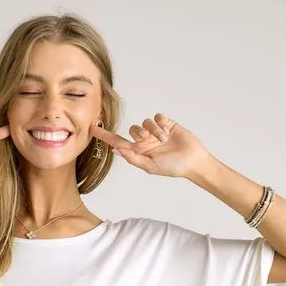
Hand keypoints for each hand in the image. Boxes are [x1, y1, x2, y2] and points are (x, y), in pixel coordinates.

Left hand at [89, 113, 213, 178]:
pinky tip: (168, 132)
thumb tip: (115, 150)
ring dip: (154, 130)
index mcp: (139, 152)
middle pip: (133, 130)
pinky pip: (157, 117)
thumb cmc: (172, 167)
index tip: (92, 129)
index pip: (119, 142)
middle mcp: (145, 141)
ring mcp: (156, 132)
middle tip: (147, 139)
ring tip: (164, 139)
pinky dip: (161, 124)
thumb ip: (133, 157)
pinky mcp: (166, 123)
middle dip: (139, 133)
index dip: (105, 136)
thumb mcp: (150, 166)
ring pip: (146, 122)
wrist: (193, 161)